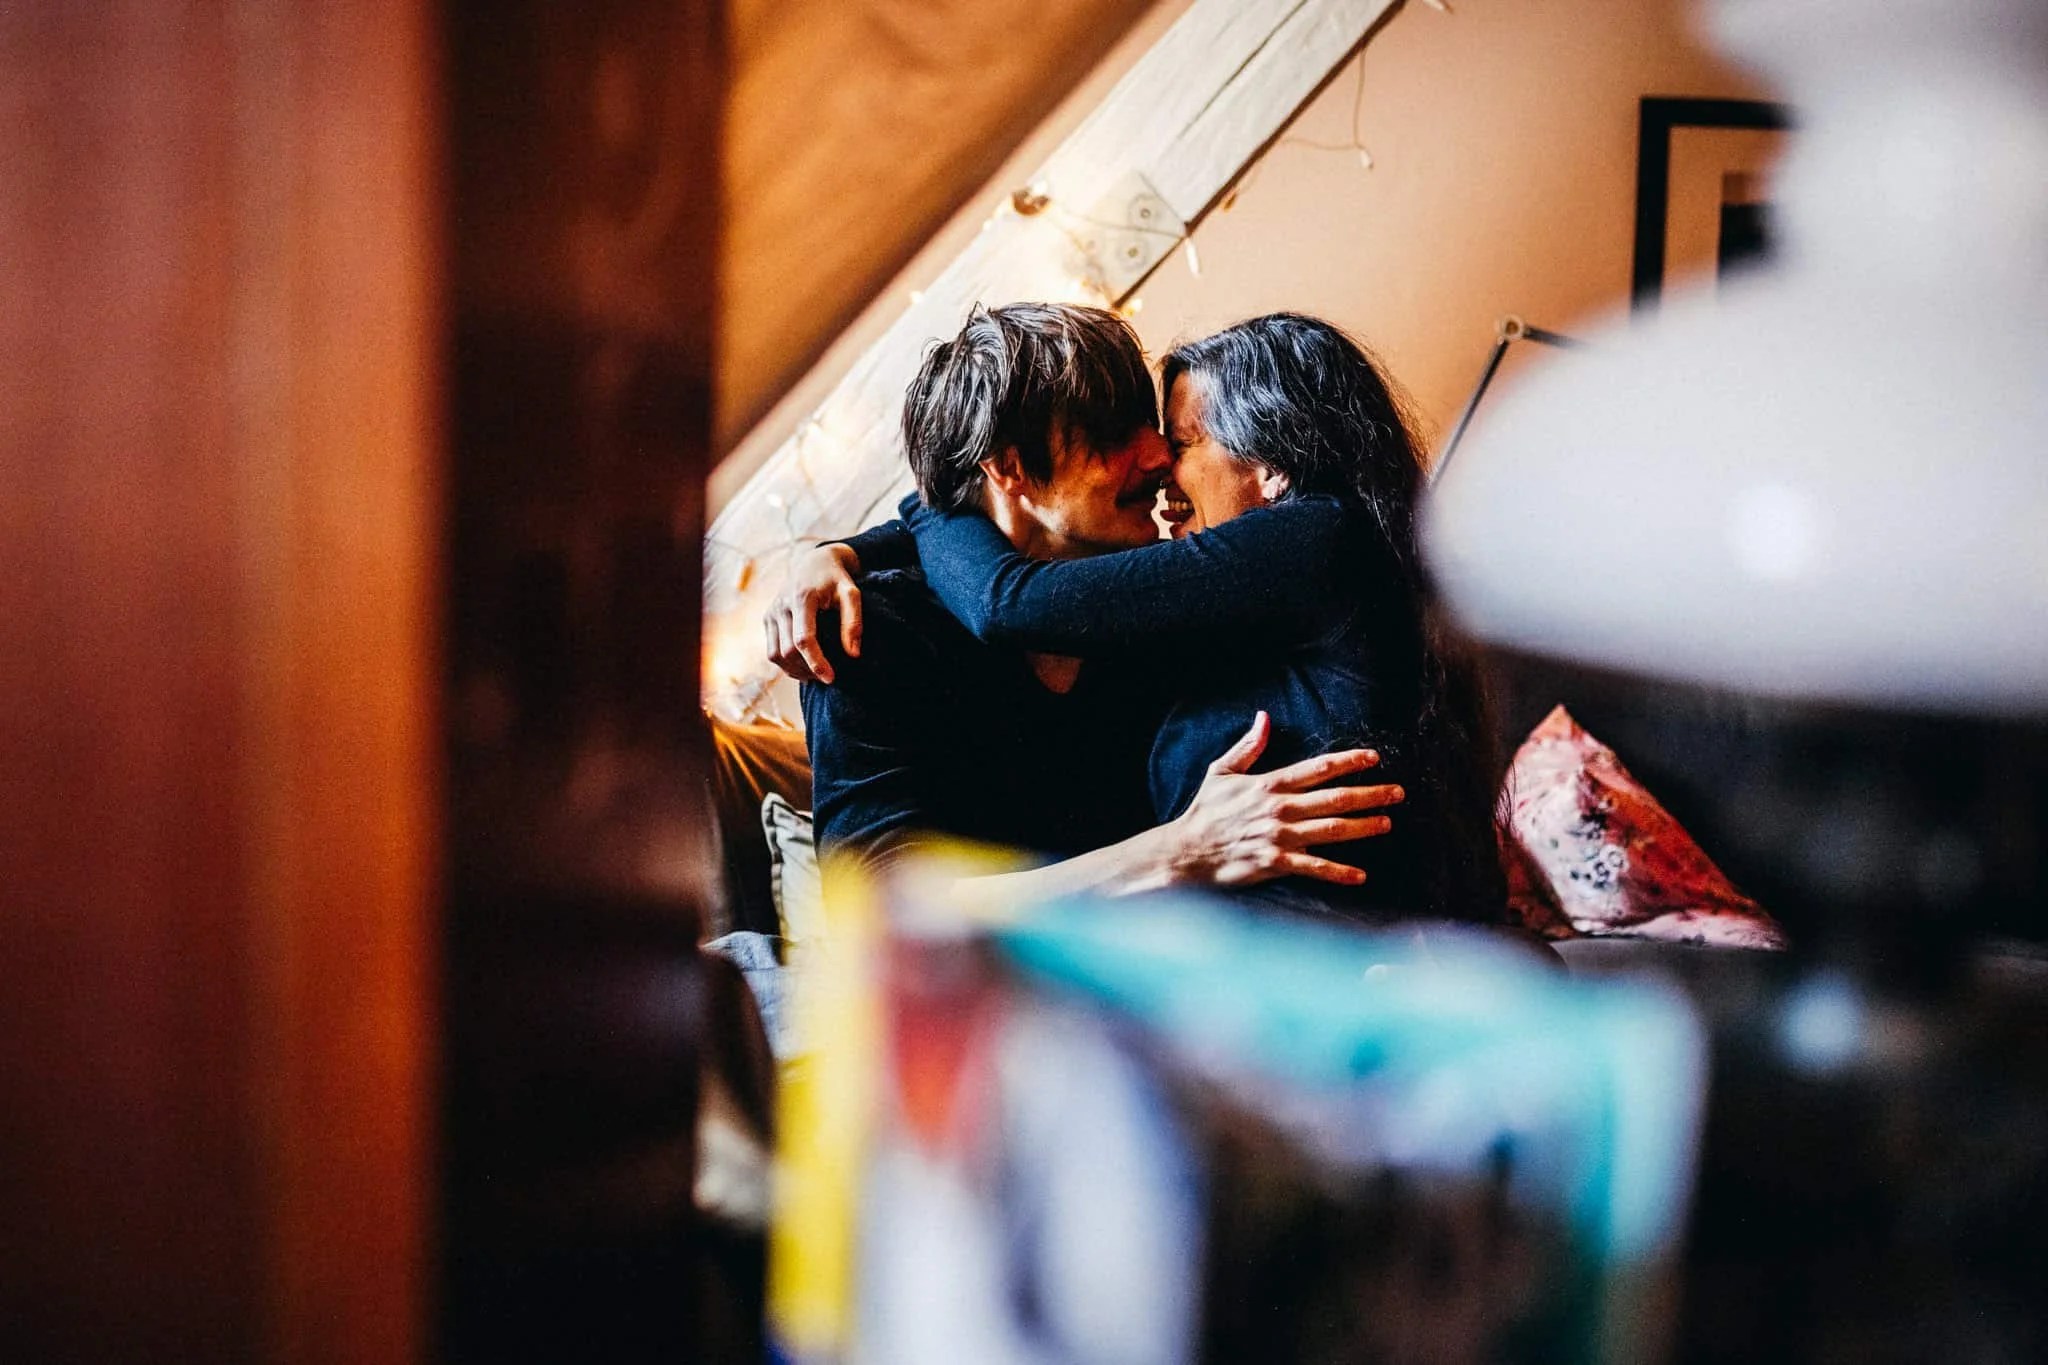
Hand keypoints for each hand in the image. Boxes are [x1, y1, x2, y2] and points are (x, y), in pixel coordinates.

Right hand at [764, 543, 862, 683]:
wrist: (813, 562)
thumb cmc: (836, 579)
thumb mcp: (851, 594)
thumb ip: (853, 622)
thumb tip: (853, 654)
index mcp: (802, 598)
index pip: (803, 639)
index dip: (816, 662)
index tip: (831, 678)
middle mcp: (781, 606)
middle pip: (788, 651)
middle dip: (807, 669)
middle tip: (828, 677)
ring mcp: (771, 613)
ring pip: (775, 655)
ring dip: (795, 671)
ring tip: (816, 675)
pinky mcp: (767, 619)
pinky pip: (771, 651)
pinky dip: (786, 665)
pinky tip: (804, 668)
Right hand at [1165, 711, 1401, 887]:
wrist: (1187, 852)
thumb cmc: (1205, 812)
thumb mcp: (1221, 771)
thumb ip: (1248, 746)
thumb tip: (1264, 717)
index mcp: (1270, 784)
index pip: (1318, 768)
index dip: (1349, 761)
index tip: (1374, 757)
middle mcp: (1280, 809)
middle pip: (1335, 798)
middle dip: (1370, 794)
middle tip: (1398, 792)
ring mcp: (1280, 837)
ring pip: (1331, 830)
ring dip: (1363, 827)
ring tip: (1387, 822)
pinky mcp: (1275, 863)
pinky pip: (1314, 868)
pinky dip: (1339, 872)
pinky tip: (1360, 875)